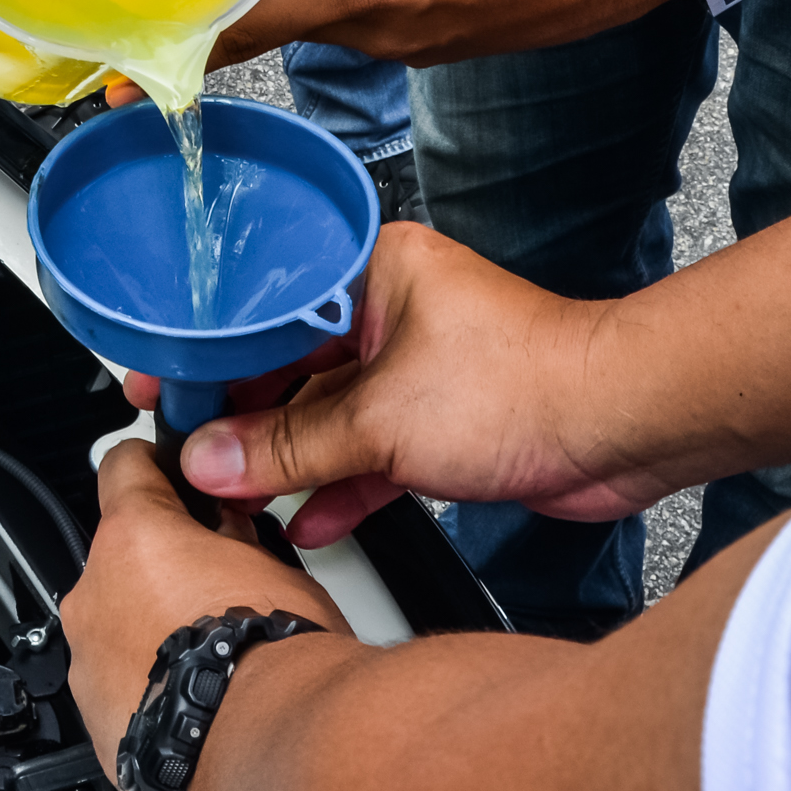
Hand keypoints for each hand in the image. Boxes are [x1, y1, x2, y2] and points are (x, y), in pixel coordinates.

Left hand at [61, 439, 349, 779]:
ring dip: (152, 627)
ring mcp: (87, 662)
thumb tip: (227, 528)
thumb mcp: (275, 566)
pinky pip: (117, 683)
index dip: (153, 466)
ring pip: (115, 622)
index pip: (123, 465)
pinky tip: (197, 697)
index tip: (172, 475)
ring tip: (213, 653)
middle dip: (163, 564)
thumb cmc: (276, 659)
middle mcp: (94, 595)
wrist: (269, 754)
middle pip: (121, 555)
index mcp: (134, 537)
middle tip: (218, 584)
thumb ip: (233, 537)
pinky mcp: (94, 720)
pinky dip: (148, 683)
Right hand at [126, 224, 684, 545]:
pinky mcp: (442, 424)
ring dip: (287, 458)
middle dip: (242, 414)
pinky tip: (305, 519)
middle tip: (189, 447)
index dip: (209, 346)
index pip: (265, 303)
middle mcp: (392, 311)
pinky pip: (368, 453)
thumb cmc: (533, 381)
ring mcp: (417, 370)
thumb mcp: (382, 416)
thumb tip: (215, 457)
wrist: (626, 426)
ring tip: (233, 492)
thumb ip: (290, 445)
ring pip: (328, 415)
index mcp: (373, 271)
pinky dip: (338, 485)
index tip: (164, 379)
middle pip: (291, 363)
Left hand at [209, 0, 693, 69]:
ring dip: (306, 1)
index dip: (196, 47)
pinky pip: (377, 29)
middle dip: (243, 12)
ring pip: (333, 27)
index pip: (258, 27)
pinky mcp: (443, 48)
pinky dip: (354, 5)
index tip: (140, 73)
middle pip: (287, 29)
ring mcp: (414, 49)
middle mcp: (382, 33)